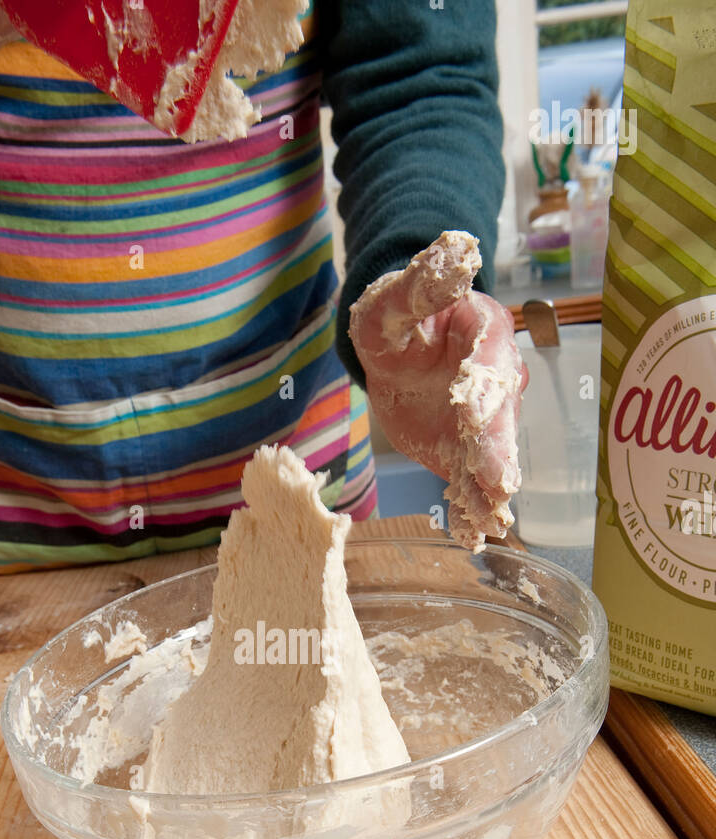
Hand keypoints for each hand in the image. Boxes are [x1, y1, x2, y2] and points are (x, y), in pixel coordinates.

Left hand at [349, 230, 526, 550]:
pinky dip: (470, 507)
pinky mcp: (464, 452)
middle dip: (497, 453)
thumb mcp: (394, 300)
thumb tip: (456, 248)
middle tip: (500, 487)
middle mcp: (493, 381)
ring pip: (488, 457)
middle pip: (497, 419)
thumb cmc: (396, 317)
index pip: (486, 365)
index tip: (478, 418)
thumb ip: (423, 283)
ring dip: (489, 490)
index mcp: (482, 335)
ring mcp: (482, 422)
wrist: (397, 350)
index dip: (484, 394)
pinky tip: (471, 534)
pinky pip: (470, 481)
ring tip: (490, 521)